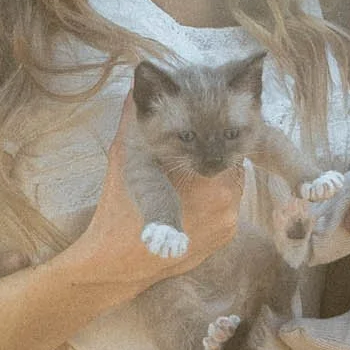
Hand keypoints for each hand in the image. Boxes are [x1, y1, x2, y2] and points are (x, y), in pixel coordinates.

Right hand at [64, 107, 239, 290]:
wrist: (118, 264)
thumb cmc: (120, 209)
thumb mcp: (126, 157)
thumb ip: (134, 118)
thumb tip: (136, 85)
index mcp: (207, 180)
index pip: (223, 141)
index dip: (207, 133)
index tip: (191, 132)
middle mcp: (226, 203)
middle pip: (229, 164)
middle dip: (210, 157)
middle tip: (185, 159)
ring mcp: (227, 224)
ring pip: (231, 187)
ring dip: (214, 180)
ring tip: (186, 181)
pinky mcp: (224, 241)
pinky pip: (228, 209)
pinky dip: (214, 202)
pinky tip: (190, 203)